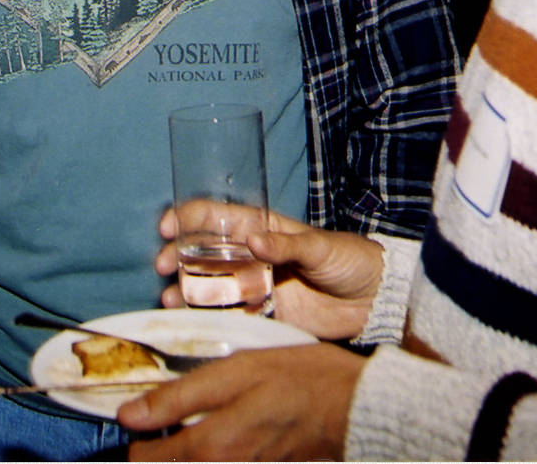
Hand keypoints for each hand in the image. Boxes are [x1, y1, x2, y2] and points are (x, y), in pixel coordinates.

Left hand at [118, 342, 363, 459]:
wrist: (359, 409)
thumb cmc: (300, 381)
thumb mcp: (235, 372)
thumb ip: (179, 397)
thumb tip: (128, 415)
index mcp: (211, 448)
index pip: (147, 462)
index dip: (136, 439)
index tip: (138, 417)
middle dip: (158, 452)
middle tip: (161, 424)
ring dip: (186, 454)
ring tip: (190, 426)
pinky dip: (212, 455)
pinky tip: (223, 434)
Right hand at [154, 207, 382, 340]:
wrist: (373, 301)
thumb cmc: (349, 260)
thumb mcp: (319, 247)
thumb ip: (286, 245)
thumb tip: (252, 239)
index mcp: (261, 229)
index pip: (215, 216)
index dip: (187, 217)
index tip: (167, 227)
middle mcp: (250, 256)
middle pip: (202, 252)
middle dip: (176, 256)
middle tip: (163, 267)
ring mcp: (254, 286)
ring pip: (209, 285)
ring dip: (185, 289)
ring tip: (170, 299)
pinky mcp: (263, 314)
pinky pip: (229, 315)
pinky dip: (207, 317)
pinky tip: (191, 320)